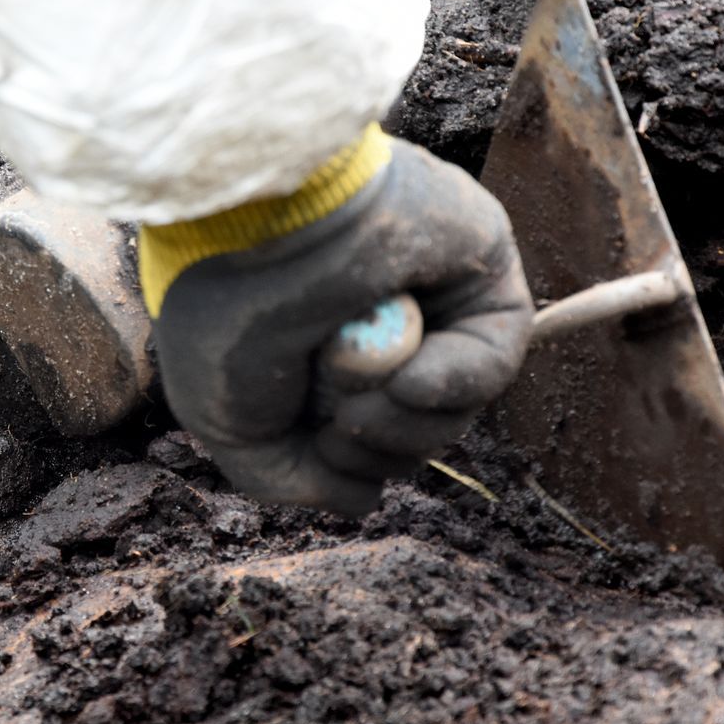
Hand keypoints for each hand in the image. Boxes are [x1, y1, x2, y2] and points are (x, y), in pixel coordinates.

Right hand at [152, 139, 532, 516]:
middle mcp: (376, 322)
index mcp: (315, 349)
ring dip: (405, 420)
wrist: (255, 226)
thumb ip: (289, 479)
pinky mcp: (478, 266)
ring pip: (452, 407)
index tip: (312, 445)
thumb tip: (363, 496)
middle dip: (371, 446)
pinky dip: (455, 384)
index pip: (359, 436)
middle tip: (335, 420)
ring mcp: (430, 294)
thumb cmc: (227, 313)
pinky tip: (411, 377)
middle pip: (410, 431)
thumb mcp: (229, 426)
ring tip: (357, 387)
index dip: (341, 461)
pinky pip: (496, 359)